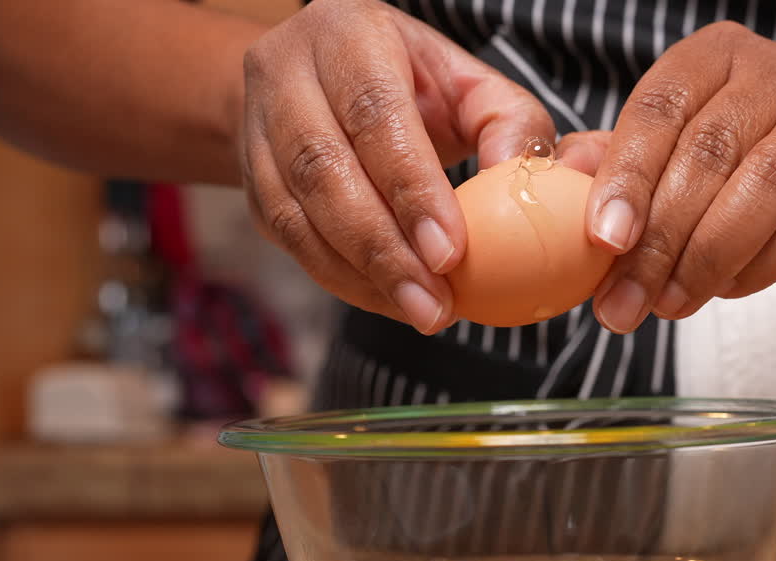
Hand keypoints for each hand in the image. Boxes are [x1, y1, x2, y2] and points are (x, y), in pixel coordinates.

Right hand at [239, 0, 556, 332]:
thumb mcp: (470, 83)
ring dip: (362, 274)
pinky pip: (290, 241)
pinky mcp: (252, 180)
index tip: (449, 253)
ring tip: (420, 311)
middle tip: (435, 303)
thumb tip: (524, 173)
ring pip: (298, 213)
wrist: (324, 83)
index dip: (410, 188)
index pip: (374, 114)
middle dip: (384, 249)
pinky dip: (341, 280)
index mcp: (348, 34)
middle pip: (325, 169)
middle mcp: (288, 71)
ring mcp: (258, 127)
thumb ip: (510, 121)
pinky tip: (388, 301)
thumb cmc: (412, 84)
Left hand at [579, 22, 775, 333]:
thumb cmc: (737, 174)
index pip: (658, 110)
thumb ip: (613, 161)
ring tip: (668, 304)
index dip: (626, 178)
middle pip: (705, 155)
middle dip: (658, 239)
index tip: (602, 243)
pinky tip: (724, 290)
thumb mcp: (668, 158)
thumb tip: (558, 177)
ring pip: (757, 191)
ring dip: (704, 260)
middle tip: (623, 301)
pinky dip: (755, 269)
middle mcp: (774, 73)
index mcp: (713, 56)